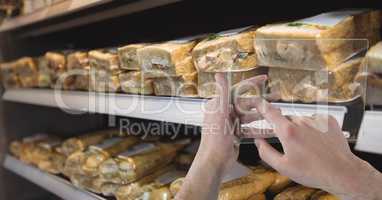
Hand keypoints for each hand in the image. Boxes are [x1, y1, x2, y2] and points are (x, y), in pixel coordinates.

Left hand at [174, 74, 267, 199]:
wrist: (214, 161)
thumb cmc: (214, 138)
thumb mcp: (219, 113)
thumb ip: (222, 93)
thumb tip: (219, 73)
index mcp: (219, 104)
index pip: (238, 89)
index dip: (252, 83)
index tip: (265, 78)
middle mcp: (225, 112)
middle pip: (247, 103)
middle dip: (263, 100)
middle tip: (278, 96)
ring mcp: (231, 123)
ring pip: (251, 116)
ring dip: (265, 115)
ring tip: (279, 112)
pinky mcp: (236, 134)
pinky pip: (252, 129)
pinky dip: (262, 129)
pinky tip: (273, 129)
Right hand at [241, 99, 381, 199]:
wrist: (341, 172)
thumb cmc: (313, 171)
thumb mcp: (283, 167)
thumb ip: (266, 152)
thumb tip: (258, 142)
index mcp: (288, 132)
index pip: (270, 113)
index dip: (261, 106)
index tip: (257, 102)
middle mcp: (301, 122)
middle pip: (287, 120)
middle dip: (286, 130)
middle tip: (292, 146)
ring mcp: (316, 120)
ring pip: (301, 121)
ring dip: (301, 130)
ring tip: (309, 147)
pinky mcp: (328, 120)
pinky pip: (315, 121)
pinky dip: (314, 129)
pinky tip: (318, 142)